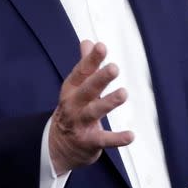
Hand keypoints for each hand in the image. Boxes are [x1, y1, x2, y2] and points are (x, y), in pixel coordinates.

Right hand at [48, 40, 133, 173]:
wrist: (57, 146)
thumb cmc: (73, 110)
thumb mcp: (75, 87)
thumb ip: (85, 65)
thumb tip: (88, 41)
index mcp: (72, 89)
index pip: (82, 71)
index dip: (91, 59)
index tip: (101, 46)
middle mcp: (74, 105)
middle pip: (87, 89)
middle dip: (100, 78)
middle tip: (114, 68)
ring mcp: (80, 123)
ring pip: (94, 111)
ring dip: (108, 102)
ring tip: (123, 93)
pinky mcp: (88, 141)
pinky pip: (103, 139)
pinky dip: (116, 138)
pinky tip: (130, 135)